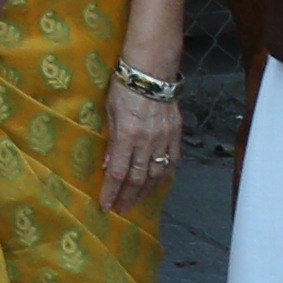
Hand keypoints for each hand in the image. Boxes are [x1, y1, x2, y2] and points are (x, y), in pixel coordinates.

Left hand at [97, 76, 184, 214]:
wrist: (151, 73)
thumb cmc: (123, 88)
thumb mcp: (109, 112)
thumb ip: (110, 140)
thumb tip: (108, 165)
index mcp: (127, 135)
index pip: (118, 172)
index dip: (112, 191)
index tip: (106, 205)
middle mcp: (147, 142)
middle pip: (137, 178)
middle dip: (128, 196)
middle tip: (121, 209)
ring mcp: (164, 140)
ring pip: (156, 174)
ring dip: (145, 191)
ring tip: (136, 202)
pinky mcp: (175, 135)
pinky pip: (172, 161)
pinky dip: (164, 176)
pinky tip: (157, 184)